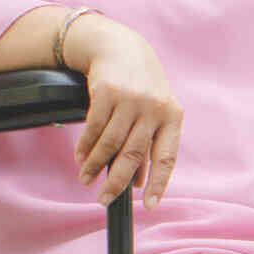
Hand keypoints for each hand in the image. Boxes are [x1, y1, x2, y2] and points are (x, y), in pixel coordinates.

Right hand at [65, 17, 182, 208]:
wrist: (121, 47)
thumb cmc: (141, 86)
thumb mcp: (155, 111)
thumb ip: (149, 144)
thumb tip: (137, 183)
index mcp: (172, 116)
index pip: (167, 157)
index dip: (158, 183)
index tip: (148, 206)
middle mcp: (154, 108)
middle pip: (133, 155)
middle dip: (117, 183)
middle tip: (104, 200)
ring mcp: (130, 99)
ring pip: (110, 144)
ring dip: (95, 166)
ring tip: (86, 179)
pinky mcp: (106, 92)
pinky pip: (94, 128)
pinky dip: (86, 147)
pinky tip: (81, 157)